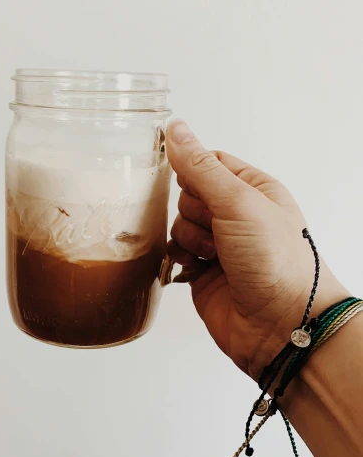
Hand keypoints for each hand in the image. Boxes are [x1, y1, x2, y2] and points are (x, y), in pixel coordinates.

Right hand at [166, 120, 346, 379]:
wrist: (281, 326)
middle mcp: (236, 215)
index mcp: (253, 189)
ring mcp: (219, 244)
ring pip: (178, 224)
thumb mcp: (239, 202)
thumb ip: (201, 167)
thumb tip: (176, 130)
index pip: (208, 162)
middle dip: (194, 212)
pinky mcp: (203, 272)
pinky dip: (180, 260)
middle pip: (187, 194)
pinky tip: (196, 269)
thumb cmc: (277, 263)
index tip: (190, 183)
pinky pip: (174, 253)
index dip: (192, 170)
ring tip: (215, 257)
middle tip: (218, 230)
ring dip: (190, 240)